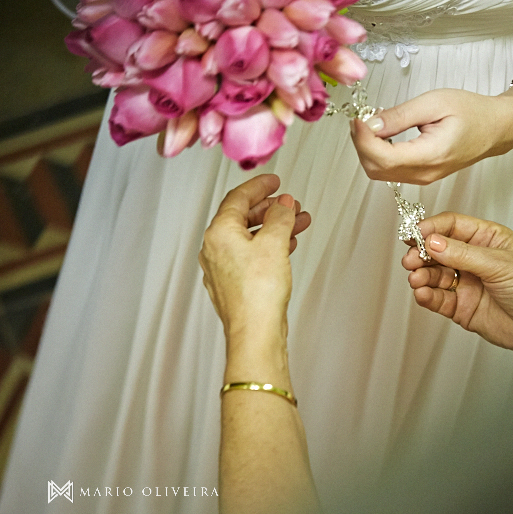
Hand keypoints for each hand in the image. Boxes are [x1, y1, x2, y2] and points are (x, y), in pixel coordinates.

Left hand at [199, 174, 310, 341]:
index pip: (237, 198)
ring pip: (249, 237)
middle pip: (242, 217)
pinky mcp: (234, 285)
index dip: (259, 186)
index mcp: (219, 233)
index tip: (274, 181)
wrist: (256, 332)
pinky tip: (287, 246)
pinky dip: (269, 245)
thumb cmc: (258, 293)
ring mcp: (222, 269)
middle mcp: (215, 249)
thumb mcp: (275, 243)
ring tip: (297, 223)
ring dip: (274, 227)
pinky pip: (251, 255)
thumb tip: (283, 204)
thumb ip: (280, 217)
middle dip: (270, 208)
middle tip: (290, 204)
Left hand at [349, 88, 512, 183]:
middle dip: (361, 144)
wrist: (495, 128)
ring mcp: (423, 178)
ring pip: (379, 172)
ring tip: (373, 122)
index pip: (382, 158)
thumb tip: (370, 124)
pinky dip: (378, 154)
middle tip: (362, 117)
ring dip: (368, 149)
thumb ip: (400, 116)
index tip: (358, 118)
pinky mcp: (422, 175)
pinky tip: (383, 134)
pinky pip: (390, 171)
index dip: (363, 139)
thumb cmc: (472, 113)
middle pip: (375, 169)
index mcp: (430, 155)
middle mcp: (425, 173)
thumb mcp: (434, 103)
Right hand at [402, 212, 512, 379]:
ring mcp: (466, 283)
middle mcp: (473, 259)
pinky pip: (437, 298)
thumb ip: (463, 253)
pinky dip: (427, 295)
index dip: (431, 228)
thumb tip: (433, 242)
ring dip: (422, 275)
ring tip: (417, 279)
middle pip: (437, 250)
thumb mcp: (499, 264)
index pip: (452, 226)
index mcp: (486, 239)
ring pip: (434, 274)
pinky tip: (423, 293)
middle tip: (411, 259)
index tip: (415, 234)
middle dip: (421, 253)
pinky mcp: (460, 306)